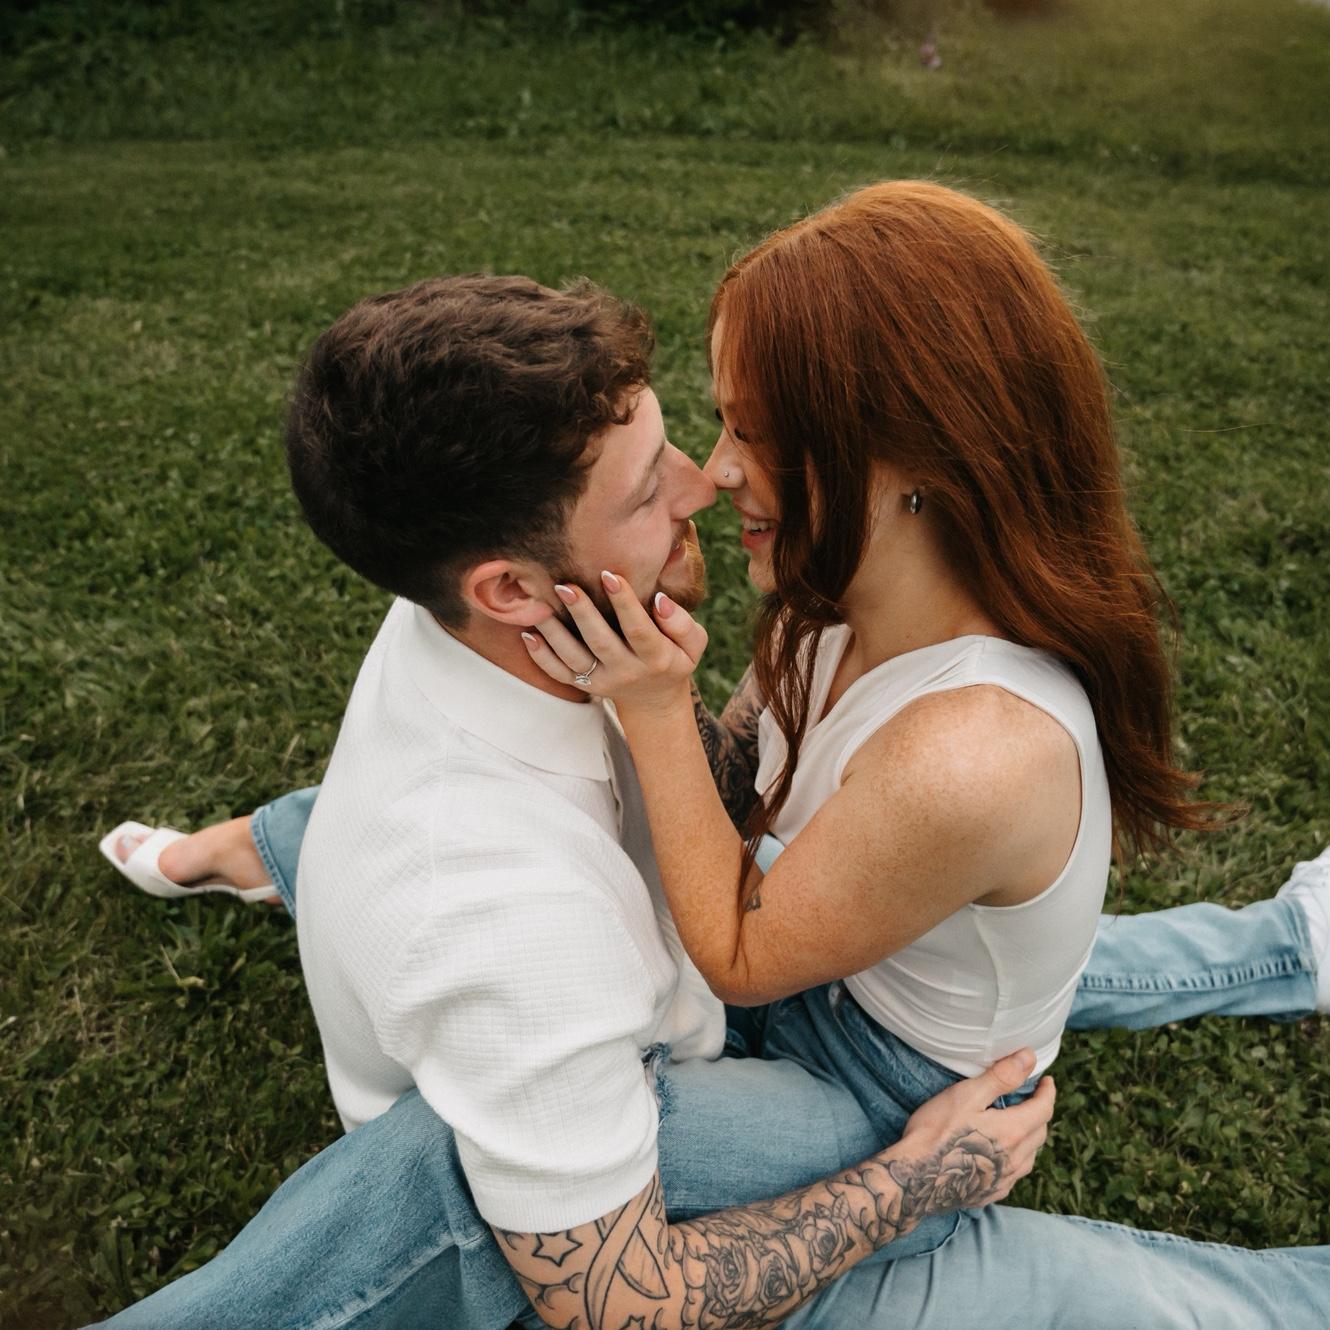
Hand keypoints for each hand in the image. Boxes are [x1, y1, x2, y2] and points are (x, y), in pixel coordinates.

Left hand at [523, 571, 707, 714]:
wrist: (655, 699)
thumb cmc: (673, 658)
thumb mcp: (693, 645)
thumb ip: (682, 623)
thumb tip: (659, 600)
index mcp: (655, 657)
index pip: (638, 629)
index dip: (625, 603)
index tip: (610, 574)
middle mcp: (626, 671)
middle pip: (601, 642)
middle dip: (582, 613)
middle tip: (565, 585)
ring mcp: (602, 681)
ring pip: (574, 659)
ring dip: (554, 633)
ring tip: (539, 606)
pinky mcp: (584, 685)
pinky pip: (559, 674)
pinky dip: (542, 657)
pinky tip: (529, 634)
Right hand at [888, 1048, 1053, 1217]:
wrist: (915, 1178)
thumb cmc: (936, 1131)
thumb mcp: (967, 1095)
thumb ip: (1001, 1077)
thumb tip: (1029, 1058)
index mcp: (1013, 1132)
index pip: (1043, 1109)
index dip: (1047, 1093)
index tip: (1046, 1082)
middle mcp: (1015, 1160)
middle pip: (1039, 1133)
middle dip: (1040, 1113)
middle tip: (1031, 1099)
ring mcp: (1004, 1180)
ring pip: (1030, 1156)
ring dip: (1030, 1137)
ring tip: (1020, 1125)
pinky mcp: (991, 1194)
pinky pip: (1015, 1175)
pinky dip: (1016, 1159)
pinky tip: (1002, 1156)